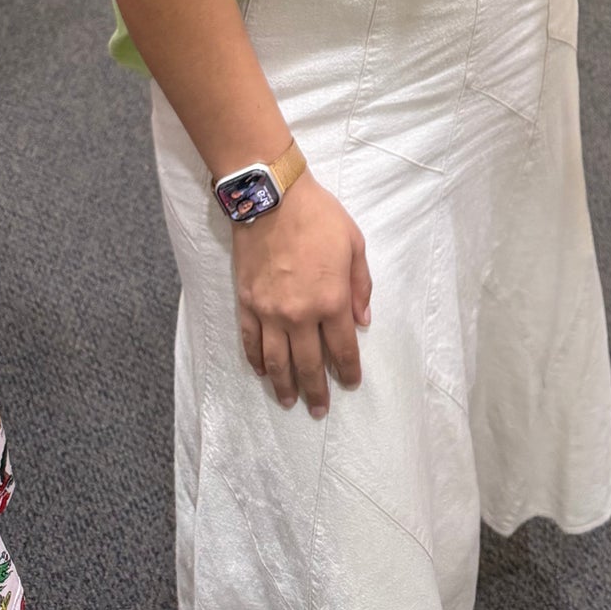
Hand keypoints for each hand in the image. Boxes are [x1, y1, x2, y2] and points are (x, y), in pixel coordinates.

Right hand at [232, 171, 372, 418]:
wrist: (273, 198)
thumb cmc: (319, 217)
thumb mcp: (354, 244)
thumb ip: (360, 286)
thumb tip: (363, 321)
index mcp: (332, 300)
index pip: (342, 348)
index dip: (347, 370)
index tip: (351, 383)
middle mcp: (300, 314)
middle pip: (309, 363)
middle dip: (317, 390)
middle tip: (319, 410)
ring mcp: (270, 312)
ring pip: (276, 361)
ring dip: (284, 385)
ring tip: (289, 402)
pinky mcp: (247, 303)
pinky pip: (251, 342)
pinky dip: (256, 361)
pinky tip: (262, 373)